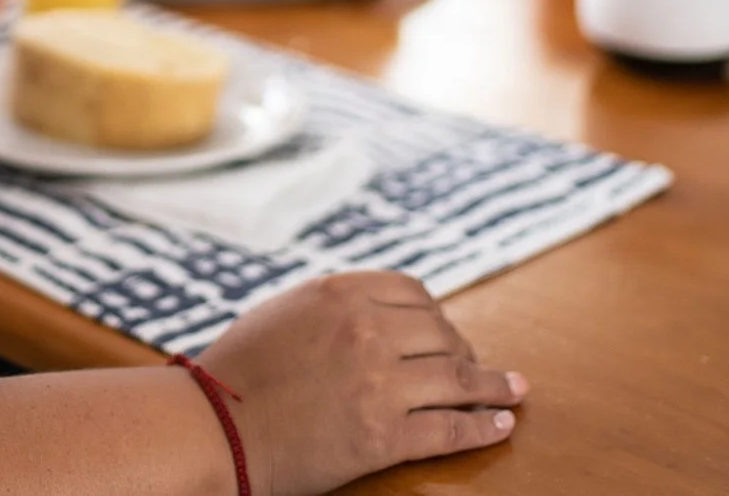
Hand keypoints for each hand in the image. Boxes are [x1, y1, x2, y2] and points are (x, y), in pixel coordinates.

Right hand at [200, 271, 524, 494]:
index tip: (446, 333)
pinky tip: (500, 425)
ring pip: (459, 378)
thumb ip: (333, 306)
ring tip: (514, 392)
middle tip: (477, 369)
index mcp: (340, 292)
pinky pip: (450, 428)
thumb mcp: (284, 312)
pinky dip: (483, 426)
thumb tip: (378, 311)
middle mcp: (367, 330)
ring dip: (493, 387)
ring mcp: (380, 383)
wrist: (214, 429)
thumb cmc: (237, 373)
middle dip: (464, 352)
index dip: (437, 316)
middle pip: (442, 333)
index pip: (414, 293)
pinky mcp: (384, 435)